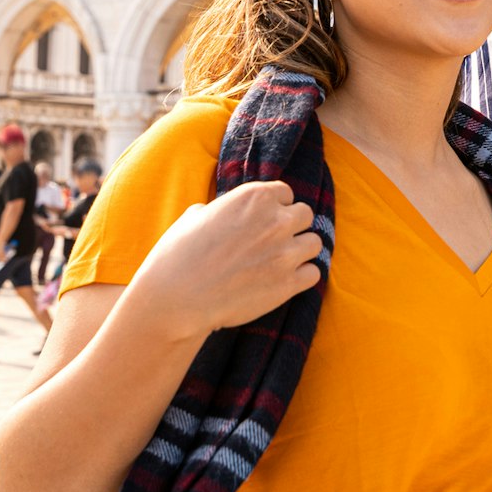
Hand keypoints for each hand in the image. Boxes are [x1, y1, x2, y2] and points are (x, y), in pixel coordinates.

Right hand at [123, 180, 321, 338]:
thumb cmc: (178, 255)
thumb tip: (225, 211)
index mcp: (254, 197)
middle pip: (305, 215)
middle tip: (274, 241)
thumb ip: (222, 209)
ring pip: (314, 243)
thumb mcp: (196, 216)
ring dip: (300, 251)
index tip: (265, 220)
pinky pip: (313, 273)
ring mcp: (286, 253)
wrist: (176, 298)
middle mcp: (276, 220)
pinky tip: (284, 280)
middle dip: (292, 226)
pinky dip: (302, 277)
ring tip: (281, 261)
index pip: (285, 193)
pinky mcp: (289, 284)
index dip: (275, 207)